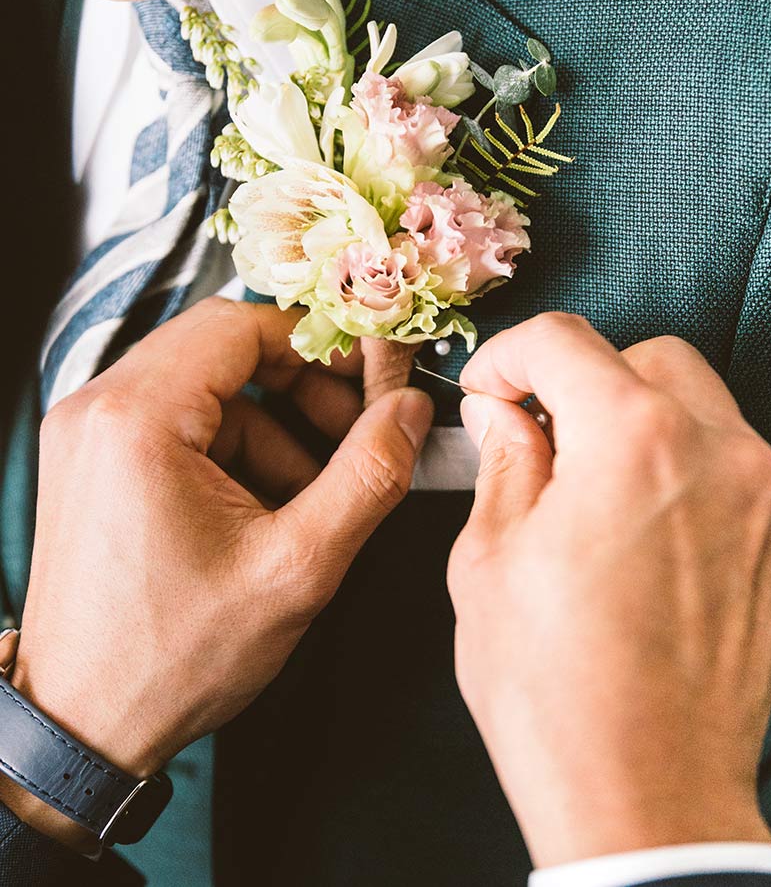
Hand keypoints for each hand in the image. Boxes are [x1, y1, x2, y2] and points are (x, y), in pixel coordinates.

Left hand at [1, 299, 432, 848]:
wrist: (83, 724)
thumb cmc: (175, 655)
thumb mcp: (298, 566)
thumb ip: (368, 476)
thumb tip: (410, 412)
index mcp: (136, 418)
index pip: (239, 323)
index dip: (315, 343)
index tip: (365, 377)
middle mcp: (97, 409)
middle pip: (219, 348)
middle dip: (298, 385)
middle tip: (351, 433)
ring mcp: (87, 434)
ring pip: (204, 388)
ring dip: (270, 424)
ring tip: (314, 491)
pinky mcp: (91, 462)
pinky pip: (178, 423)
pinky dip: (232, 450)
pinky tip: (266, 508)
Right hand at [449, 314, 770, 867]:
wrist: (647, 801)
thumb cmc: (554, 691)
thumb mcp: (490, 562)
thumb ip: (503, 461)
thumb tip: (501, 413)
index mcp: (633, 441)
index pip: (565, 341)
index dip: (509, 356)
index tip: (489, 390)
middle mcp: (718, 452)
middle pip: (647, 359)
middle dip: (584, 379)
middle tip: (538, 433)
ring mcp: (765, 500)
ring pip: (700, 406)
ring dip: (638, 420)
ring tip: (588, 485)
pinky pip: (732, 469)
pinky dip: (683, 471)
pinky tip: (641, 533)